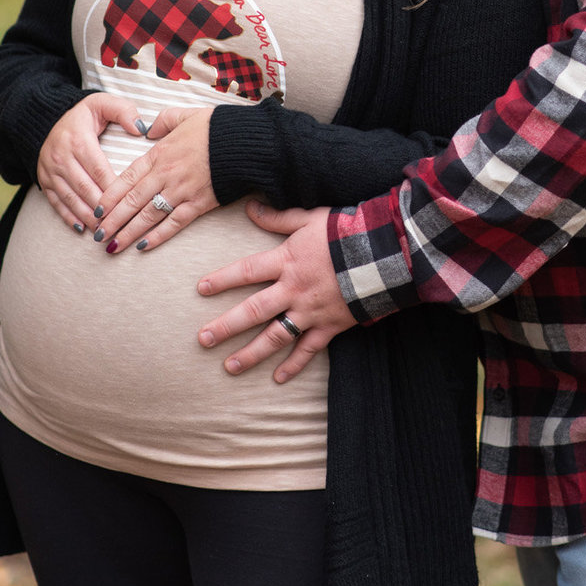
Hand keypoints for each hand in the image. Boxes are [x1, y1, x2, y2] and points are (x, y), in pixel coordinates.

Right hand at [36, 94, 147, 234]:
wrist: (44, 119)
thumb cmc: (81, 114)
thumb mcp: (101, 103)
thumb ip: (123, 111)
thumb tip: (141, 128)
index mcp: (78, 140)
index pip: (99, 169)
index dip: (113, 188)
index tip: (128, 201)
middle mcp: (62, 158)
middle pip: (85, 187)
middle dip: (102, 208)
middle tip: (119, 223)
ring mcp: (51, 171)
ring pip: (70, 198)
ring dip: (87, 216)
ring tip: (103, 231)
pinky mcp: (44, 181)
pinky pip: (56, 202)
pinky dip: (68, 217)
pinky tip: (81, 228)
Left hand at [92, 107, 216, 253]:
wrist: (246, 142)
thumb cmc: (216, 127)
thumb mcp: (184, 114)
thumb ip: (162, 122)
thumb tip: (148, 129)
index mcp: (160, 153)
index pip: (127, 178)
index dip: (110, 196)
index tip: (97, 209)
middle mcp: (166, 174)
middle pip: (132, 201)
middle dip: (112, 220)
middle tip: (97, 234)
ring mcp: (181, 191)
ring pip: (148, 216)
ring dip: (128, 232)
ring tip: (112, 246)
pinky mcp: (199, 204)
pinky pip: (174, 223)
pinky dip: (158, 236)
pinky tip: (143, 246)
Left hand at [196, 202, 354, 381]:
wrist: (384, 254)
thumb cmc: (346, 232)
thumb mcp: (310, 218)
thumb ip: (279, 217)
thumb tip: (250, 207)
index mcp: (286, 261)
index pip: (246, 272)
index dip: (222, 279)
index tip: (201, 289)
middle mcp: (293, 290)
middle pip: (253, 311)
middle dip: (226, 326)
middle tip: (202, 339)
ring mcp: (311, 311)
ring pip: (275, 337)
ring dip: (251, 353)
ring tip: (229, 367)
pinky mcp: (330, 326)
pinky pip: (308, 350)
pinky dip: (294, 365)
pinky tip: (278, 378)